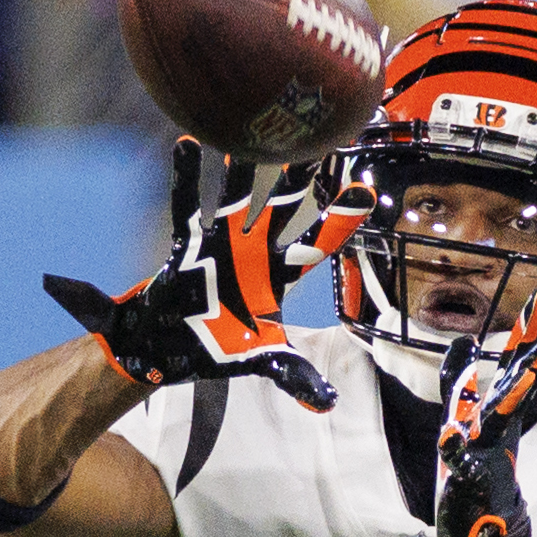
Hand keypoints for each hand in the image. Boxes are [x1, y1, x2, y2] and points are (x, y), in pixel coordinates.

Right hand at [44, 139, 370, 411]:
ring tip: (250, 132)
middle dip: (297, 176)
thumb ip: (294, 376)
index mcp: (279, 276)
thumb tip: (328, 403)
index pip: (317, 244)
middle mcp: (255, 251)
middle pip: (282, 207)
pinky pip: (185, 207)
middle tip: (315, 136)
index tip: (362, 191)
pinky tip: (187, 142)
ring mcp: (220, 244)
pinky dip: (186, 177)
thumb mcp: (263, 361)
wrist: (174, 350)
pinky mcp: (186, 246)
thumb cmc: (221, 349)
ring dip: (242, 169)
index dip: (338, 221)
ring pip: (236, 198)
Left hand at [430, 267, 536, 536]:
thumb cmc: (475, 466)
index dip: (528, 332)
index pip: (517, 365)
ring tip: (520, 377)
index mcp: (501, 410)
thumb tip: (464, 340)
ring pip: (500, 419)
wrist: (481, 528)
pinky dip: (457, 449)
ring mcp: (489, 452)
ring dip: (510, 398)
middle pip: (522, 385)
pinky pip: (464, 462)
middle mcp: (500, 426)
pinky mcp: (471, 479)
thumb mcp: (462, 416)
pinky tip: (450, 434)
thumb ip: (460, 379)